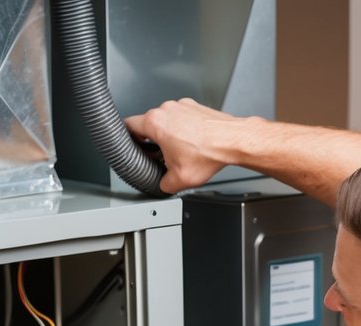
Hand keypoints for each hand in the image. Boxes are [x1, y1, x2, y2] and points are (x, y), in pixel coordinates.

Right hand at [125, 98, 245, 193]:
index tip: (131, 145)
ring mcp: (181, 106)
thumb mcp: (179, 179)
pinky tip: (193, 143)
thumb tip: (163, 184)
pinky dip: (183, 129)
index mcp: (155, 123)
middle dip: (152, 141)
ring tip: (181, 151)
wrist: (233, 141)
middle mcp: (166, 109)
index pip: (129, 126)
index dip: (128, 138)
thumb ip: (164, 184)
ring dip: (169, 134)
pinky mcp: (194, 106)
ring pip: (166, 120)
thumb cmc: (209, 153)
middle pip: (148, 124)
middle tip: (160, 155)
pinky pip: (181, 117)